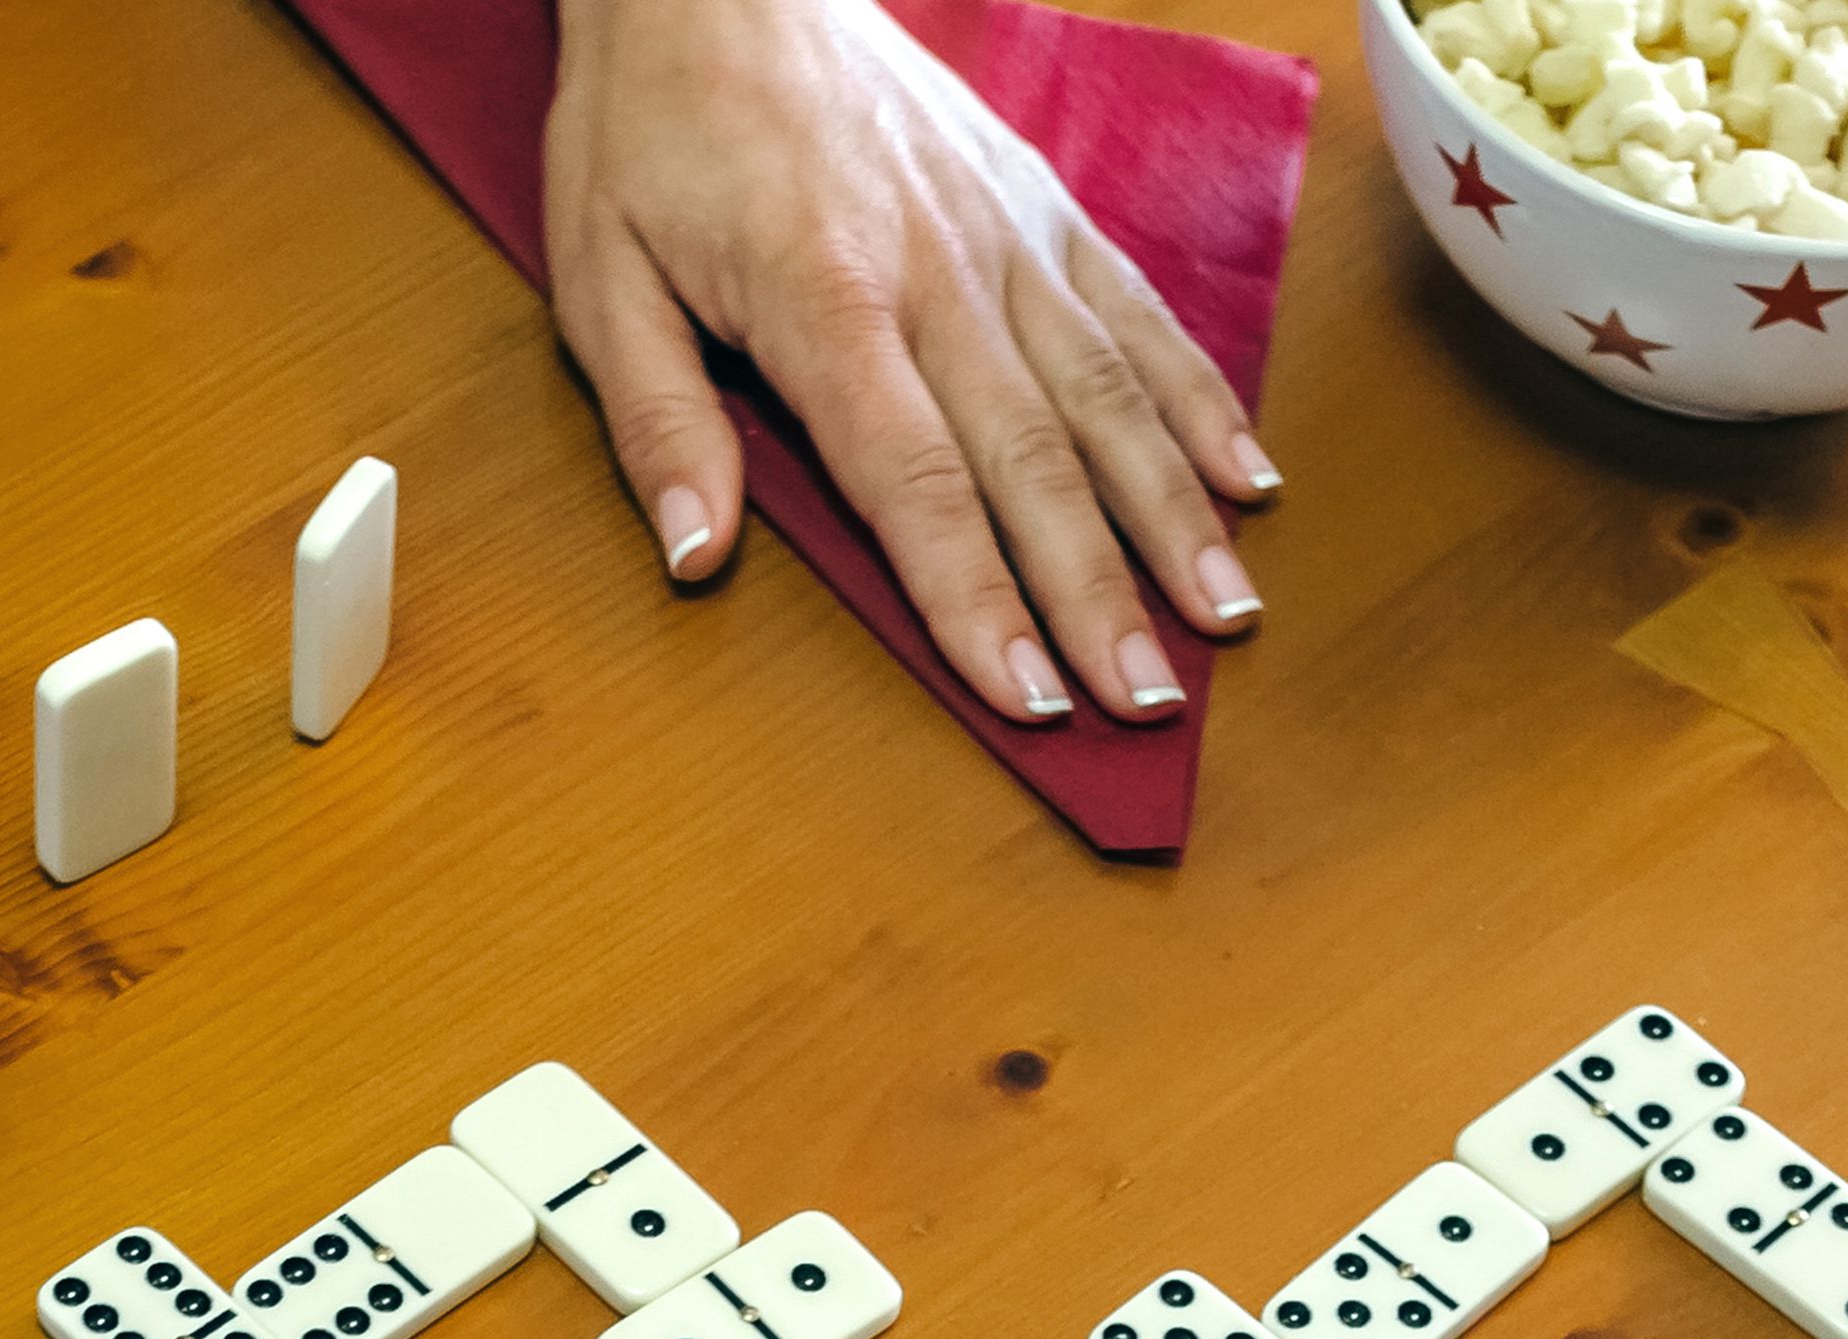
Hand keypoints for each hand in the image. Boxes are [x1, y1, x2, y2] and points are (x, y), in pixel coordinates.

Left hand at [544, 0, 1272, 725]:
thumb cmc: (652, 128)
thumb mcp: (598, 274)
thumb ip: (655, 422)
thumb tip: (696, 556)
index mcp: (823, 299)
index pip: (912, 481)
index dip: (974, 597)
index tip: (1026, 696)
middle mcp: (937, 270)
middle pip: (1033, 459)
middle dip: (1097, 593)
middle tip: (1148, 702)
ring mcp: (1005, 234)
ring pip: (1109, 394)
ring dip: (1174, 515)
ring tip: (1227, 616)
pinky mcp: (1043, 205)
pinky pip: (1135, 313)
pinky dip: (1198, 399)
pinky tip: (1248, 480)